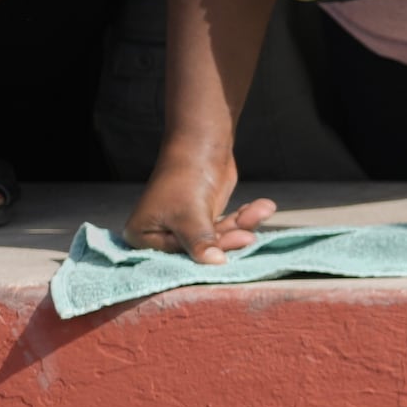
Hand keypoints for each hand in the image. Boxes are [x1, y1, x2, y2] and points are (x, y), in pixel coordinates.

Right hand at [125, 144, 273, 263]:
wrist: (203, 143)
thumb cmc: (186, 177)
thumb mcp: (190, 214)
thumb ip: (201, 241)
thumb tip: (216, 263)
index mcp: (143, 236)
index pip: (179, 255)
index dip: (210, 251)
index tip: (239, 242)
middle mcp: (161, 235)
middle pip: (201, 248)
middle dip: (230, 238)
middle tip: (250, 234)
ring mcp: (184, 226)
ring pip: (219, 237)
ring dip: (243, 225)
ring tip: (262, 210)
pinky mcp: (204, 218)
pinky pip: (227, 227)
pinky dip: (245, 218)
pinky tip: (261, 207)